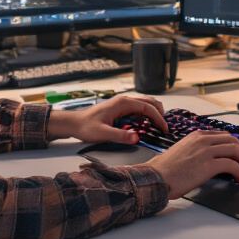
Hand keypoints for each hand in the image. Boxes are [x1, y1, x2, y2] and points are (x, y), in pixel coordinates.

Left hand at [46, 94, 167, 144]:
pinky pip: (138, 109)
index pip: (147, 107)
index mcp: (122, 103)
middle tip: (164, 128)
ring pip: (144, 104)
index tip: (164, 128)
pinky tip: (145, 126)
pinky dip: (146, 115)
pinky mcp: (120, 108)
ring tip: (157, 127)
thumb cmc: (86, 126)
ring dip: (153, 113)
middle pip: (149, 102)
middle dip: (159, 113)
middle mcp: (124, 100)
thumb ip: (120, 135)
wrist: (74, 123)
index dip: (158, 118)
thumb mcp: (103, 133)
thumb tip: (136, 138)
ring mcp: (122, 103)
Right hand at [149, 130, 238, 199]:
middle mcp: (202, 140)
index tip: (238, 152)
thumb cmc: (165, 169)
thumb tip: (207, 158)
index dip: (234, 144)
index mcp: (196, 136)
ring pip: (234, 150)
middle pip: (232, 140)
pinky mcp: (208, 165)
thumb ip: (196, 149)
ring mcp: (206, 151)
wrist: (156, 177)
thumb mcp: (182, 150)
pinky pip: (231, 165)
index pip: (222, 135)